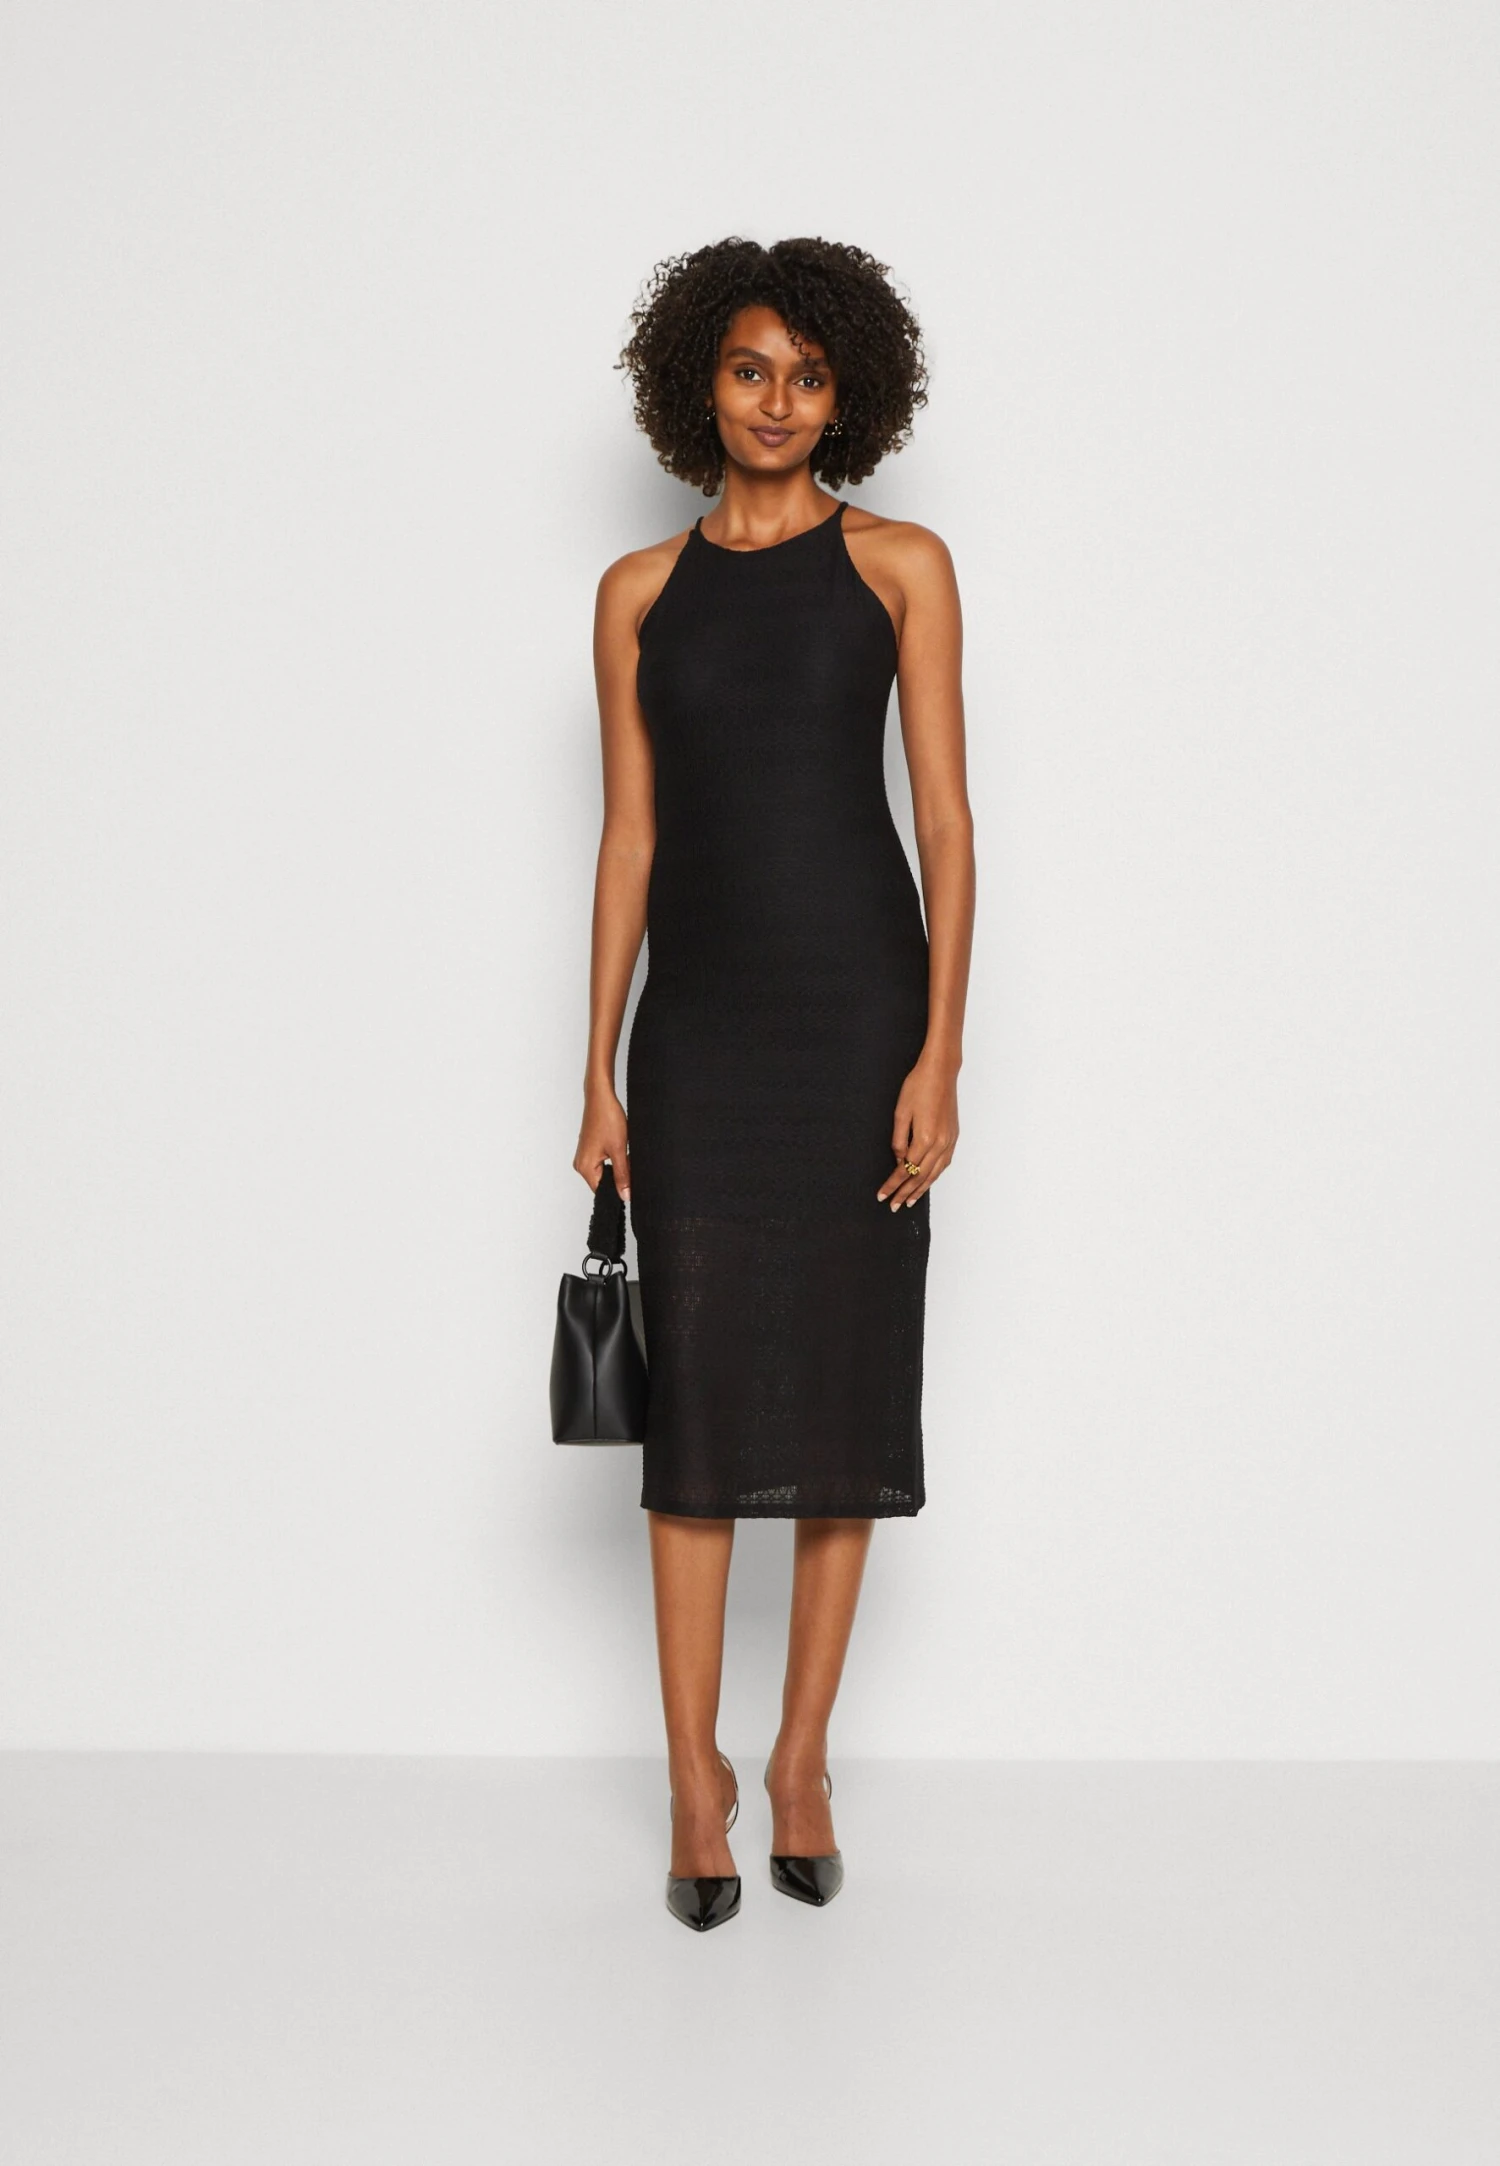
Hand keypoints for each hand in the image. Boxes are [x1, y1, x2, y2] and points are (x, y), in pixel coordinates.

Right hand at [575, 1079, 630, 1200]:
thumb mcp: (619, 1150)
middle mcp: (580, 1163)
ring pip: (605, 1171)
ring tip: (620, 1149)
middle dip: (618, 1176)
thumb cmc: (606, 1118)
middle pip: (603, 1181)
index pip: (602, 1191)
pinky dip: (613, 1158)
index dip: (617, 1189)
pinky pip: (602, 1161)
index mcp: (585, 1167)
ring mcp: (584, 1155)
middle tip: (627, 1160)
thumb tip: (625, 1194)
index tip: (629, 1184)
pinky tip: (618, 1146)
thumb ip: (623, 1175)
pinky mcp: (589, 1148)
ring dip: (616, 1165)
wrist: (601, 1097)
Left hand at [877, 1047, 958, 1209]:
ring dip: (921, 1189)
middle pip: (920, 1177)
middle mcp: (939, 1144)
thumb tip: (899, 1160)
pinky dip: (934, 1176)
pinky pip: (944, 1164)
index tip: (882, 1195)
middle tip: (893, 1205)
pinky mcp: (953, 1136)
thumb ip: (898, 1140)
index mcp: (924, 1139)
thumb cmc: (918, 1087)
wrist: (941, 1072)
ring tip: (909, 1201)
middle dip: (905, 1193)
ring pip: (934, 1174)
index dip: (892, 1184)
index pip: (905, 1170)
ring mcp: (949, 1141)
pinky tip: (927, 1181)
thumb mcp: (901, 1113)